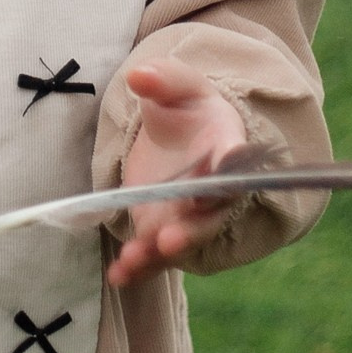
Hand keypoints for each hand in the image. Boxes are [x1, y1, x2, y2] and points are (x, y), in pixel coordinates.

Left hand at [106, 56, 247, 289]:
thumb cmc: (188, 106)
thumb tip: (139, 76)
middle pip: (208, 217)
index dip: (224, 174)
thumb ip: (163, 79)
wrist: (183, 135)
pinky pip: (154, 254)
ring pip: (179, 241)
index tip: (209, 185)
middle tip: (169, 240)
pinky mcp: (162, 228)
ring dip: (158, 255)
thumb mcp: (178, 84)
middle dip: (190, 231)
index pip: (232, 162)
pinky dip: (138, 268)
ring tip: (132, 261)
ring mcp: (188, 215)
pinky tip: (118, 276)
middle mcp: (212, 191)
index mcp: (226, 146)